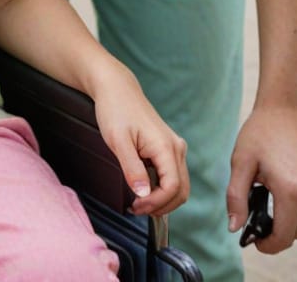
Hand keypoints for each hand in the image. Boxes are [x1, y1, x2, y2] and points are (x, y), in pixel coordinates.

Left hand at [93, 68, 189, 216]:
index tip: (136, 207)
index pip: (173, 188)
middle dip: (161, 206)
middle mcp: (176, 147)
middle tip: (136, 209)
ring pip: (179, 185)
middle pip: (181, 191)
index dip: (156, 203)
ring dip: (163, 200)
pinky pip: (173, 175)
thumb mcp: (118, 141)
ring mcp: (174, 146)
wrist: (116, 88)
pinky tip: (143, 189)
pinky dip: (162, 188)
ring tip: (138, 202)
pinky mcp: (168, 147)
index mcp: (166, 146)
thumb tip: (144, 194)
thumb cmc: (115, 109)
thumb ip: (132, 168)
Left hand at [227, 105, 296, 251]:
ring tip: (271, 204)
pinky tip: (286, 196)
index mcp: (291, 190)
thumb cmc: (260, 132)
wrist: (285, 106)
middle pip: (296, 232)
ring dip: (291, 222)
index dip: (268, 245)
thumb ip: (236, 198)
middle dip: (277, 232)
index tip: (255, 241)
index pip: (284, 237)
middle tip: (258, 218)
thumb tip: (235, 228)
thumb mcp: (240, 163)